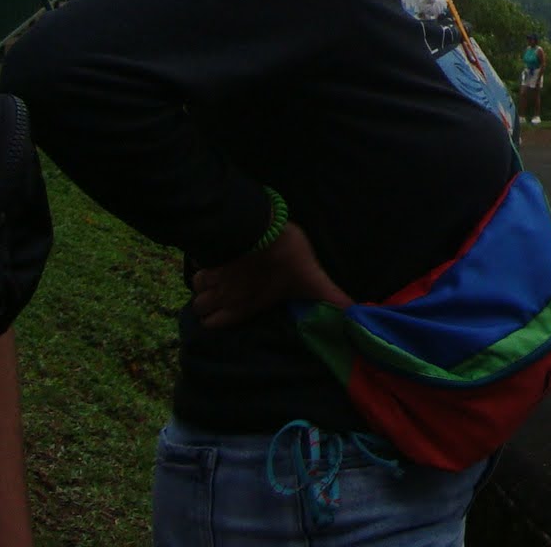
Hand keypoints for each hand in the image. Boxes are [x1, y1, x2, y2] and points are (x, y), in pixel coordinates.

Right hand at [191, 223, 351, 328]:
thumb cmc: (285, 257)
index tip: (227, 314)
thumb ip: (330, 296)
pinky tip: (215, 259)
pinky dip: (203, 264)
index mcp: (243, 305)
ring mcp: (213, 272)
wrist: (260, 226)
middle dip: (208, 305)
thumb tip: (354, 311)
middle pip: (200, 308)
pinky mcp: (210, 252)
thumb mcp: (312, 279)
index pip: (214, 325)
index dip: (217, 321)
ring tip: (219, 279)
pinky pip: (198, 263)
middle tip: (223, 296)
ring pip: (196, 287)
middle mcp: (223, 294)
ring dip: (205, 285)